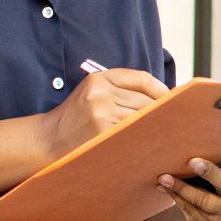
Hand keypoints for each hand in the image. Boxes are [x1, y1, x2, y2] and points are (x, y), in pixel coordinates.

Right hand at [38, 68, 169, 158]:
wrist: (48, 140)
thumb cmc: (76, 117)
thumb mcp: (93, 92)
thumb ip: (121, 89)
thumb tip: (163, 96)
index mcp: (99, 79)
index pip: (142, 79)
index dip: (162, 90)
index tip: (172, 100)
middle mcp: (100, 93)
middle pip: (146, 100)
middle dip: (161, 112)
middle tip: (173, 121)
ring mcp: (101, 114)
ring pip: (141, 118)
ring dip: (155, 127)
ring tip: (163, 133)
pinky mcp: (102, 133)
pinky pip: (132, 134)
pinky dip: (143, 137)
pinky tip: (148, 142)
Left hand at [155, 146, 220, 220]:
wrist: (204, 210)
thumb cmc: (210, 179)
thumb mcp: (217, 168)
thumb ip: (215, 158)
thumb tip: (189, 142)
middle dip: (209, 172)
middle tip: (192, 162)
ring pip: (203, 200)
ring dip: (181, 188)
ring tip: (165, 178)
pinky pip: (190, 208)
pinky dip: (175, 195)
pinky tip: (163, 186)